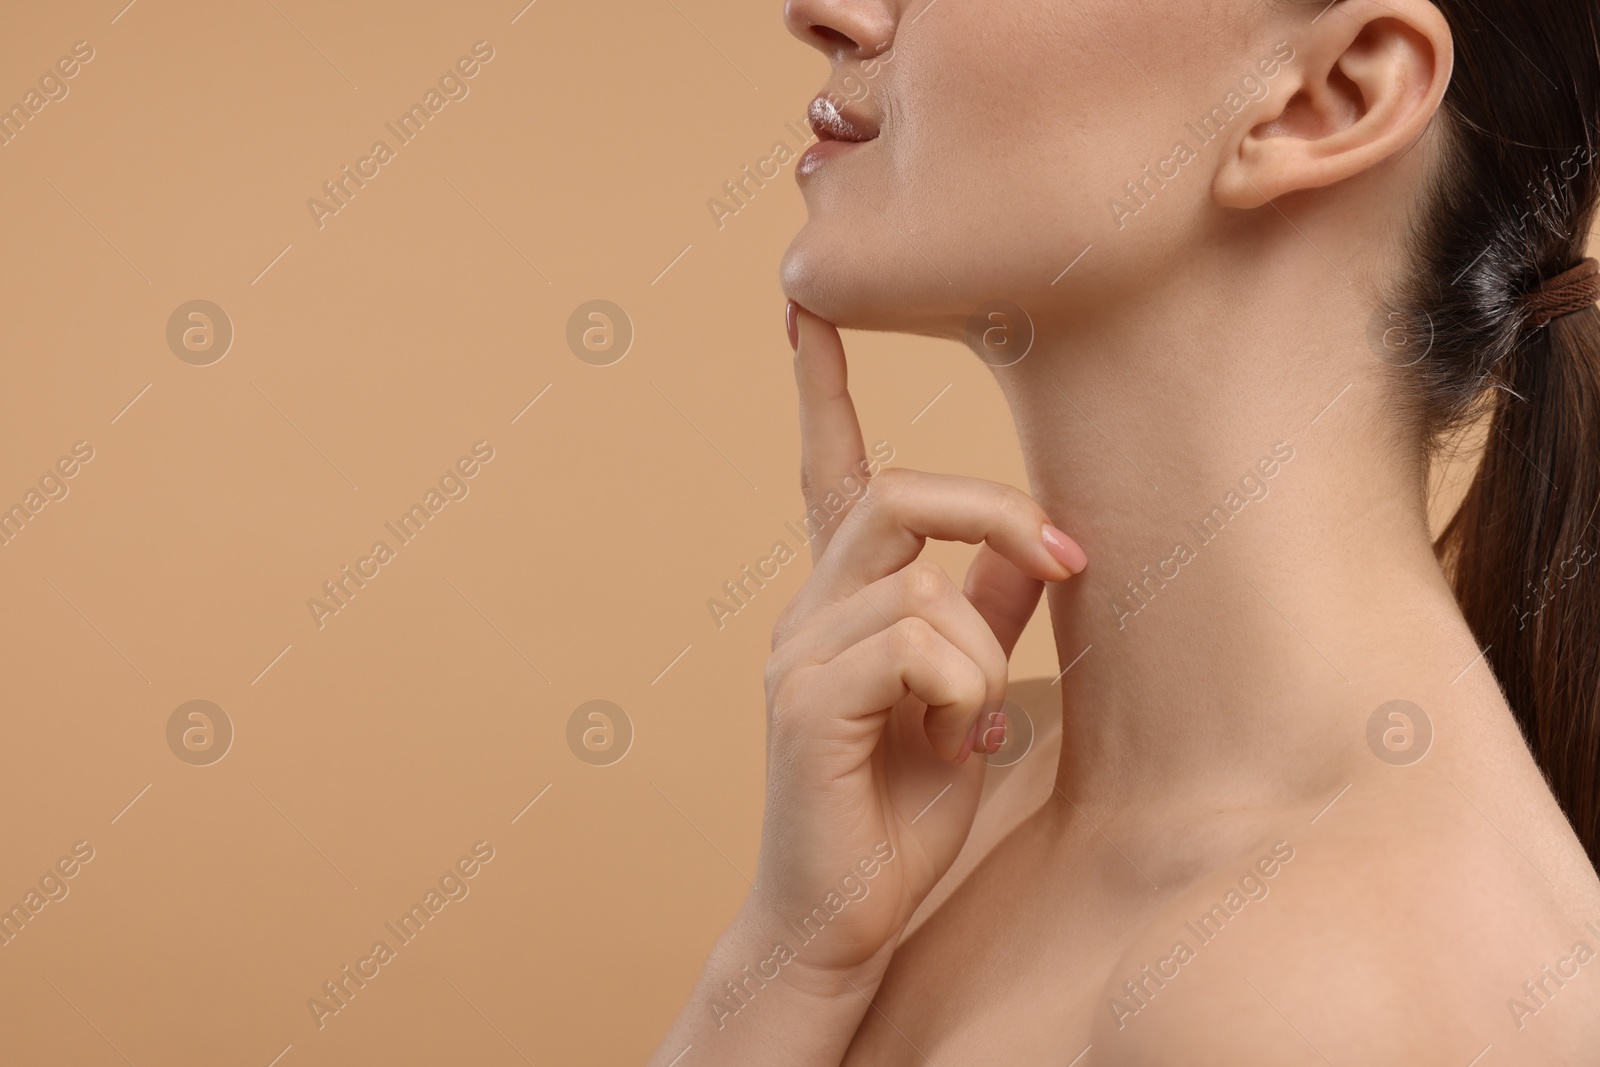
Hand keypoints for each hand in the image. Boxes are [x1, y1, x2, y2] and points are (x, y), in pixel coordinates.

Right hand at [747, 305, 1087, 984]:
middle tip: (1071, 554)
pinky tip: (954, 743)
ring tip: (974, 726)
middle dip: (997, 510)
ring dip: (983, 654)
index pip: (828, 473)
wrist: (841, 916)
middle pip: (898, 494)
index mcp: (843, 603)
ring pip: (924, 583)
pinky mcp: (805, 703)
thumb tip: (1038, 548)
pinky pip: (914, 644)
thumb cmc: (898, 811)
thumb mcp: (965, 698)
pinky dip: (962, 690)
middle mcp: (809, 612)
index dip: (818, 388)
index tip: (805, 309)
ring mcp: (798, 654)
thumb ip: (987, 617)